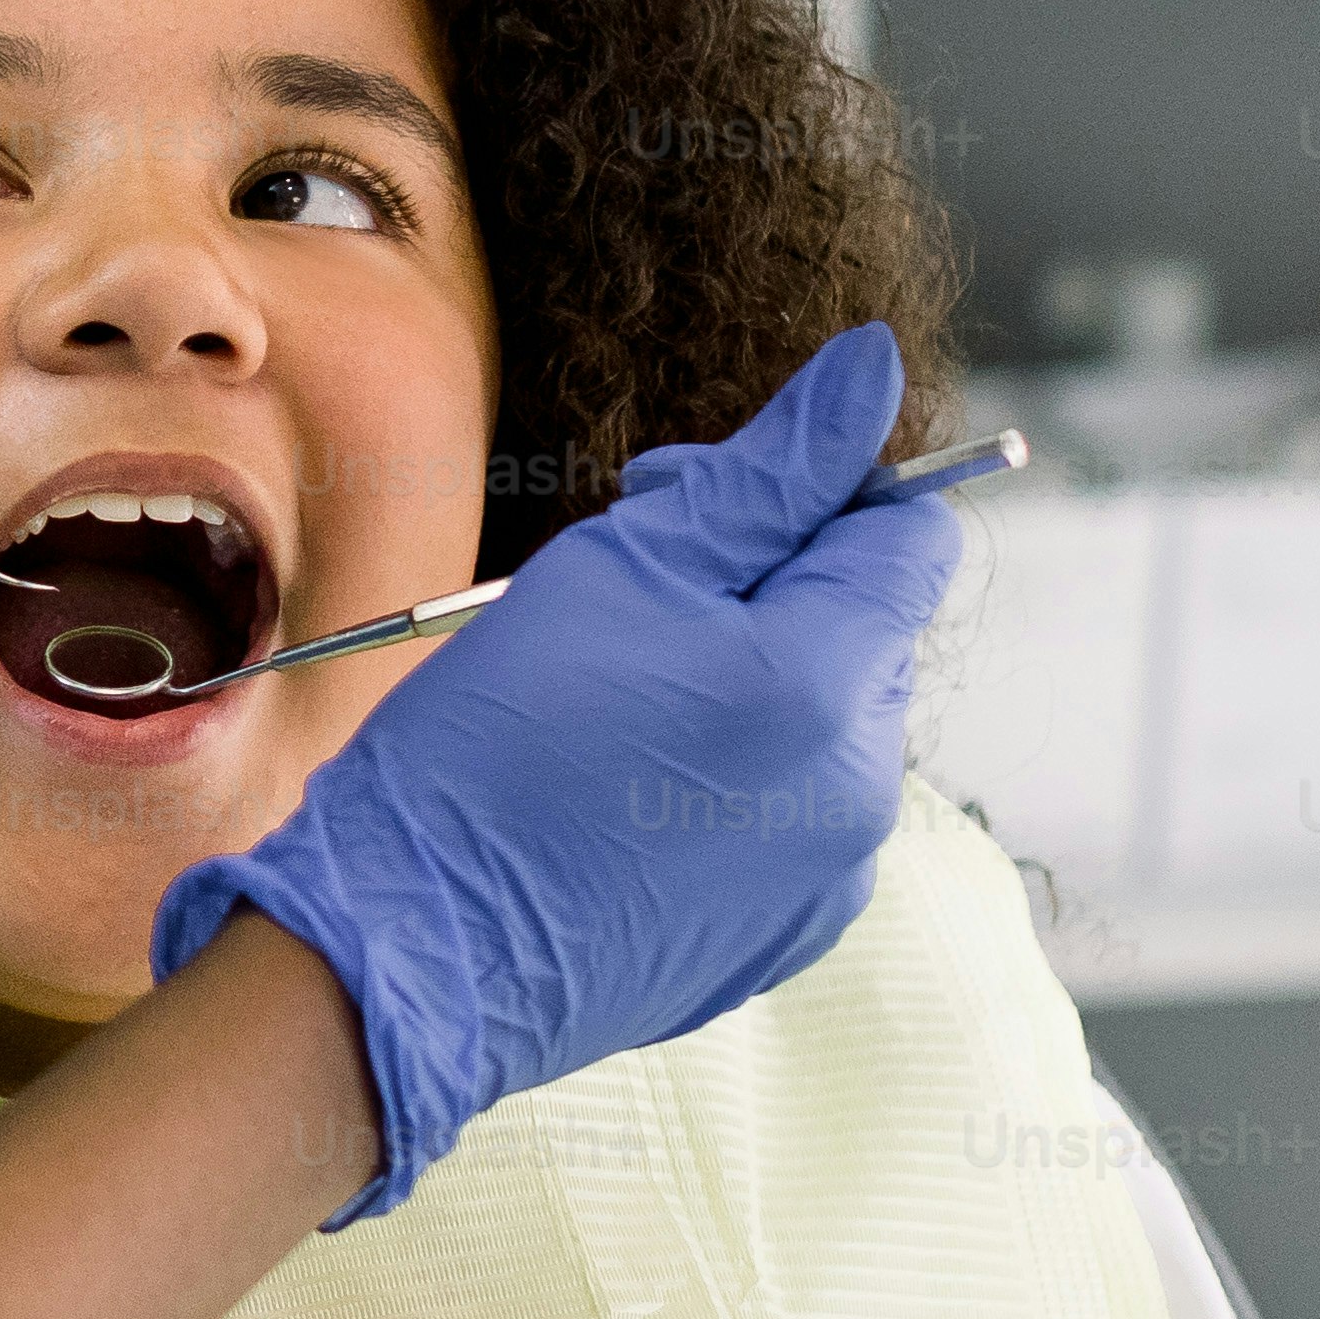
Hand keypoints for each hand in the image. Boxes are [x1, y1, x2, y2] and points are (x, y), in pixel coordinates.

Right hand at [155, 320, 942, 1223]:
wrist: (412, 949)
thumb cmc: (491, 747)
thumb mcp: (620, 567)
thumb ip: (765, 473)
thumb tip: (871, 369)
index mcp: (829, 684)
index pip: (908, 533)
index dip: (806, 488)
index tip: (695, 502)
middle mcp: (860, 790)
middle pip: (862, 625)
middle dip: (762, 581)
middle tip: (621, 584)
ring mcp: (828, 875)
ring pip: (822, 720)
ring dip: (743, 677)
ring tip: (609, 694)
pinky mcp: (782, 935)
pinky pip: (787, 812)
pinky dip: (726, 774)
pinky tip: (619, 782)